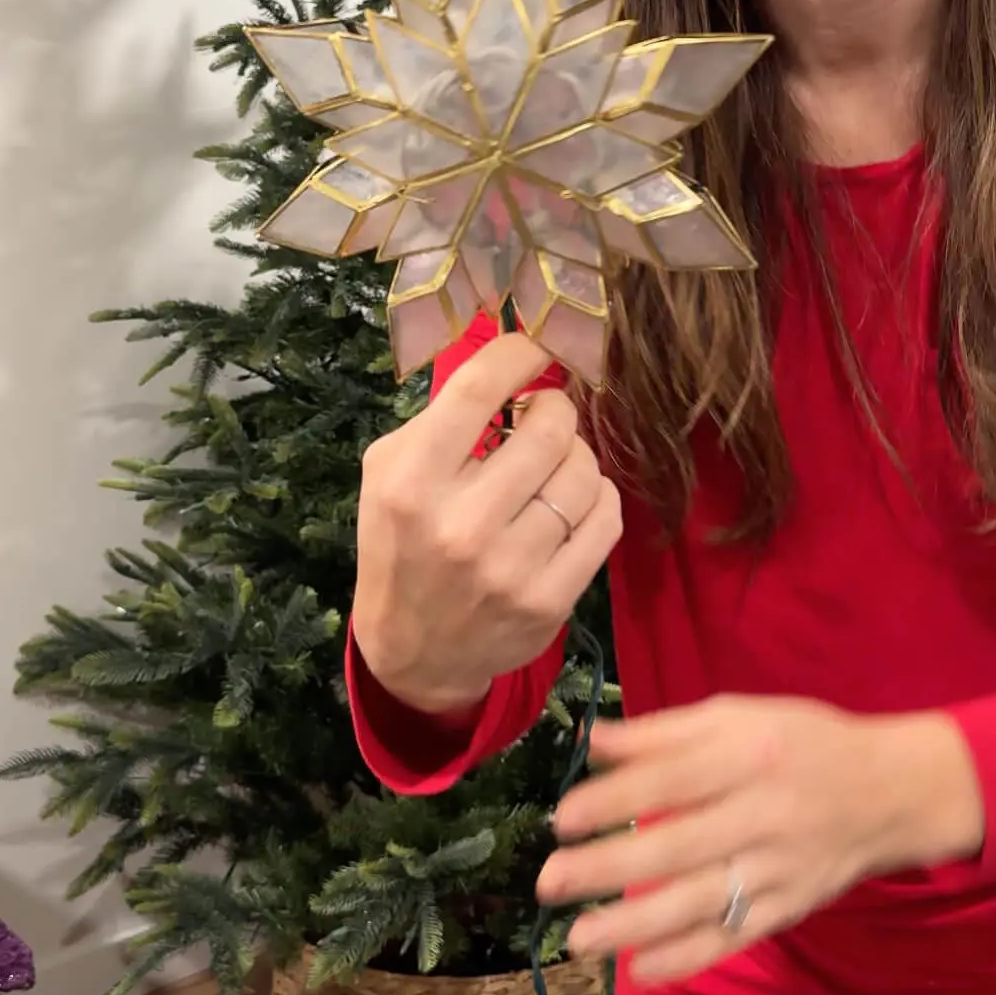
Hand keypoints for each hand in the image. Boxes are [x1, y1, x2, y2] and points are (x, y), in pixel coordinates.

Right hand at [353, 332, 622, 714]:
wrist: (414, 649)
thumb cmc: (401, 543)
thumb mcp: (390, 472)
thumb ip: (441, 417)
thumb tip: (514, 361)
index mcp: (411, 481)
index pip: (478, 388)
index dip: (520, 352)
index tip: (536, 345)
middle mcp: (460, 524)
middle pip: (548, 429)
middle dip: (555, 408)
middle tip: (546, 413)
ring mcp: (510, 567)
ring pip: (583, 471)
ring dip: (576, 453)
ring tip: (555, 460)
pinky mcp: (550, 599)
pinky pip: (605, 518)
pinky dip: (596, 495)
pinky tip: (573, 498)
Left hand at [536, 696, 984, 983]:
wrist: (891, 790)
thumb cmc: (801, 741)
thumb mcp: (736, 716)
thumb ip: (662, 732)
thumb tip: (591, 739)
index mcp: (747, 754)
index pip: (671, 779)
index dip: (615, 800)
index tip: (561, 818)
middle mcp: (763, 814)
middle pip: (678, 846)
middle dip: (608, 868)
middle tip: (549, 882)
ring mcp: (778, 868)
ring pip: (701, 902)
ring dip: (635, 926)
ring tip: (577, 939)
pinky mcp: (790, 909)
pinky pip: (735, 937)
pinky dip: (691, 957)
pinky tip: (643, 971)